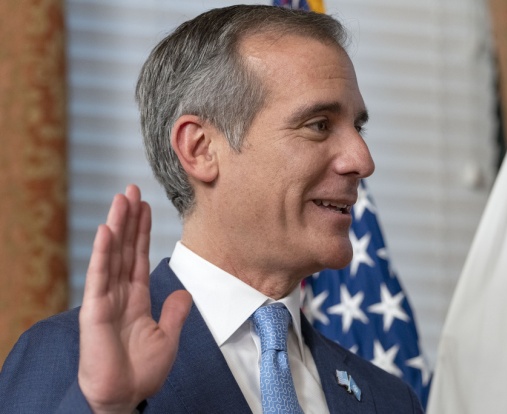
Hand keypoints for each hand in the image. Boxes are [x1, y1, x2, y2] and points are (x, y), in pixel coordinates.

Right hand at [78, 185, 191, 413]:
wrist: (125, 397)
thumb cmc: (141, 372)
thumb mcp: (167, 337)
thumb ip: (175, 313)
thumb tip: (185, 293)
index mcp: (137, 298)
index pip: (139, 256)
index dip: (142, 231)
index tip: (145, 206)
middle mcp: (120, 293)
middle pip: (126, 249)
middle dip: (129, 219)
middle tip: (132, 189)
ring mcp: (105, 300)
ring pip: (113, 255)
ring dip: (117, 226)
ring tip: (122, 198)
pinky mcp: (94, 311)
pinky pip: (99, 277)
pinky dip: (103, 253)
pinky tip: (107, 231)